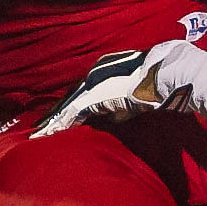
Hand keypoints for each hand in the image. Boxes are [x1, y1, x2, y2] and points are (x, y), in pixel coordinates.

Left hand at [34, 40, 206, 137]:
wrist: (166, 74)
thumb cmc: (160, 82)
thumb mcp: (139, 93)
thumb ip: (126, 103)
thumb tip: (120, 114)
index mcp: (105, 71)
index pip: (83, 92)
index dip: (72, 106)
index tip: (62, 117)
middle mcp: (95, 75)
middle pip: (71, 97)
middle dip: (57, 113)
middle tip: (42, 127)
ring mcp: (94, 85)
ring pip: (67, 106)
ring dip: (53, 121)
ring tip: (39, 135)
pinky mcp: (95, 96)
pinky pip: (73, 113)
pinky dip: (60, 124)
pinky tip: (49, 134)